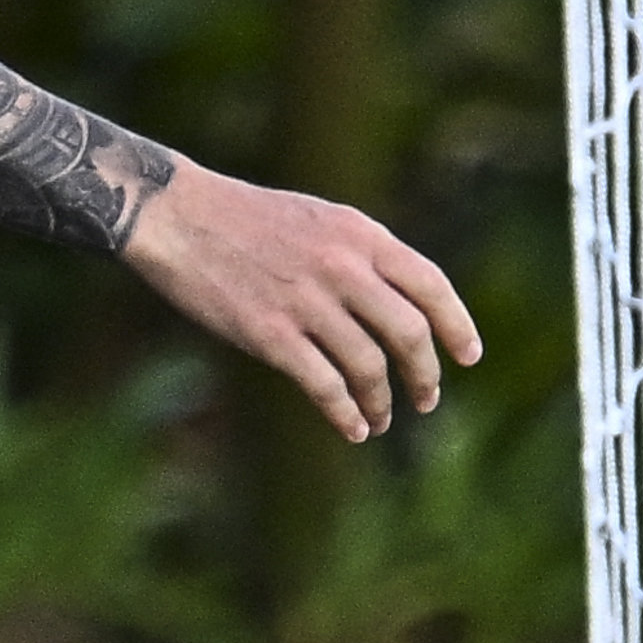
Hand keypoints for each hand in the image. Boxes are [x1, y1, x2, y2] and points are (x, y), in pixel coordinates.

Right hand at [121, 158, 483, 440]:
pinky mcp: (269, 333)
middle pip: (410, 334)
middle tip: (427, 398)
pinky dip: (346, 413)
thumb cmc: (244, 217)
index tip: (468, 357)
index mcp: (357, 234)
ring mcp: (306, 302)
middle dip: (425, 375)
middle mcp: (341, 267)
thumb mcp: (317, 218)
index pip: (432, 285)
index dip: (458, 326)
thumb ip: (361, 255)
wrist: (173, 214)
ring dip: (384, 401)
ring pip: (370, 367)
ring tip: (381, 417)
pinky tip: (353, 427)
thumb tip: (405, 307)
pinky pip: (324, 386)